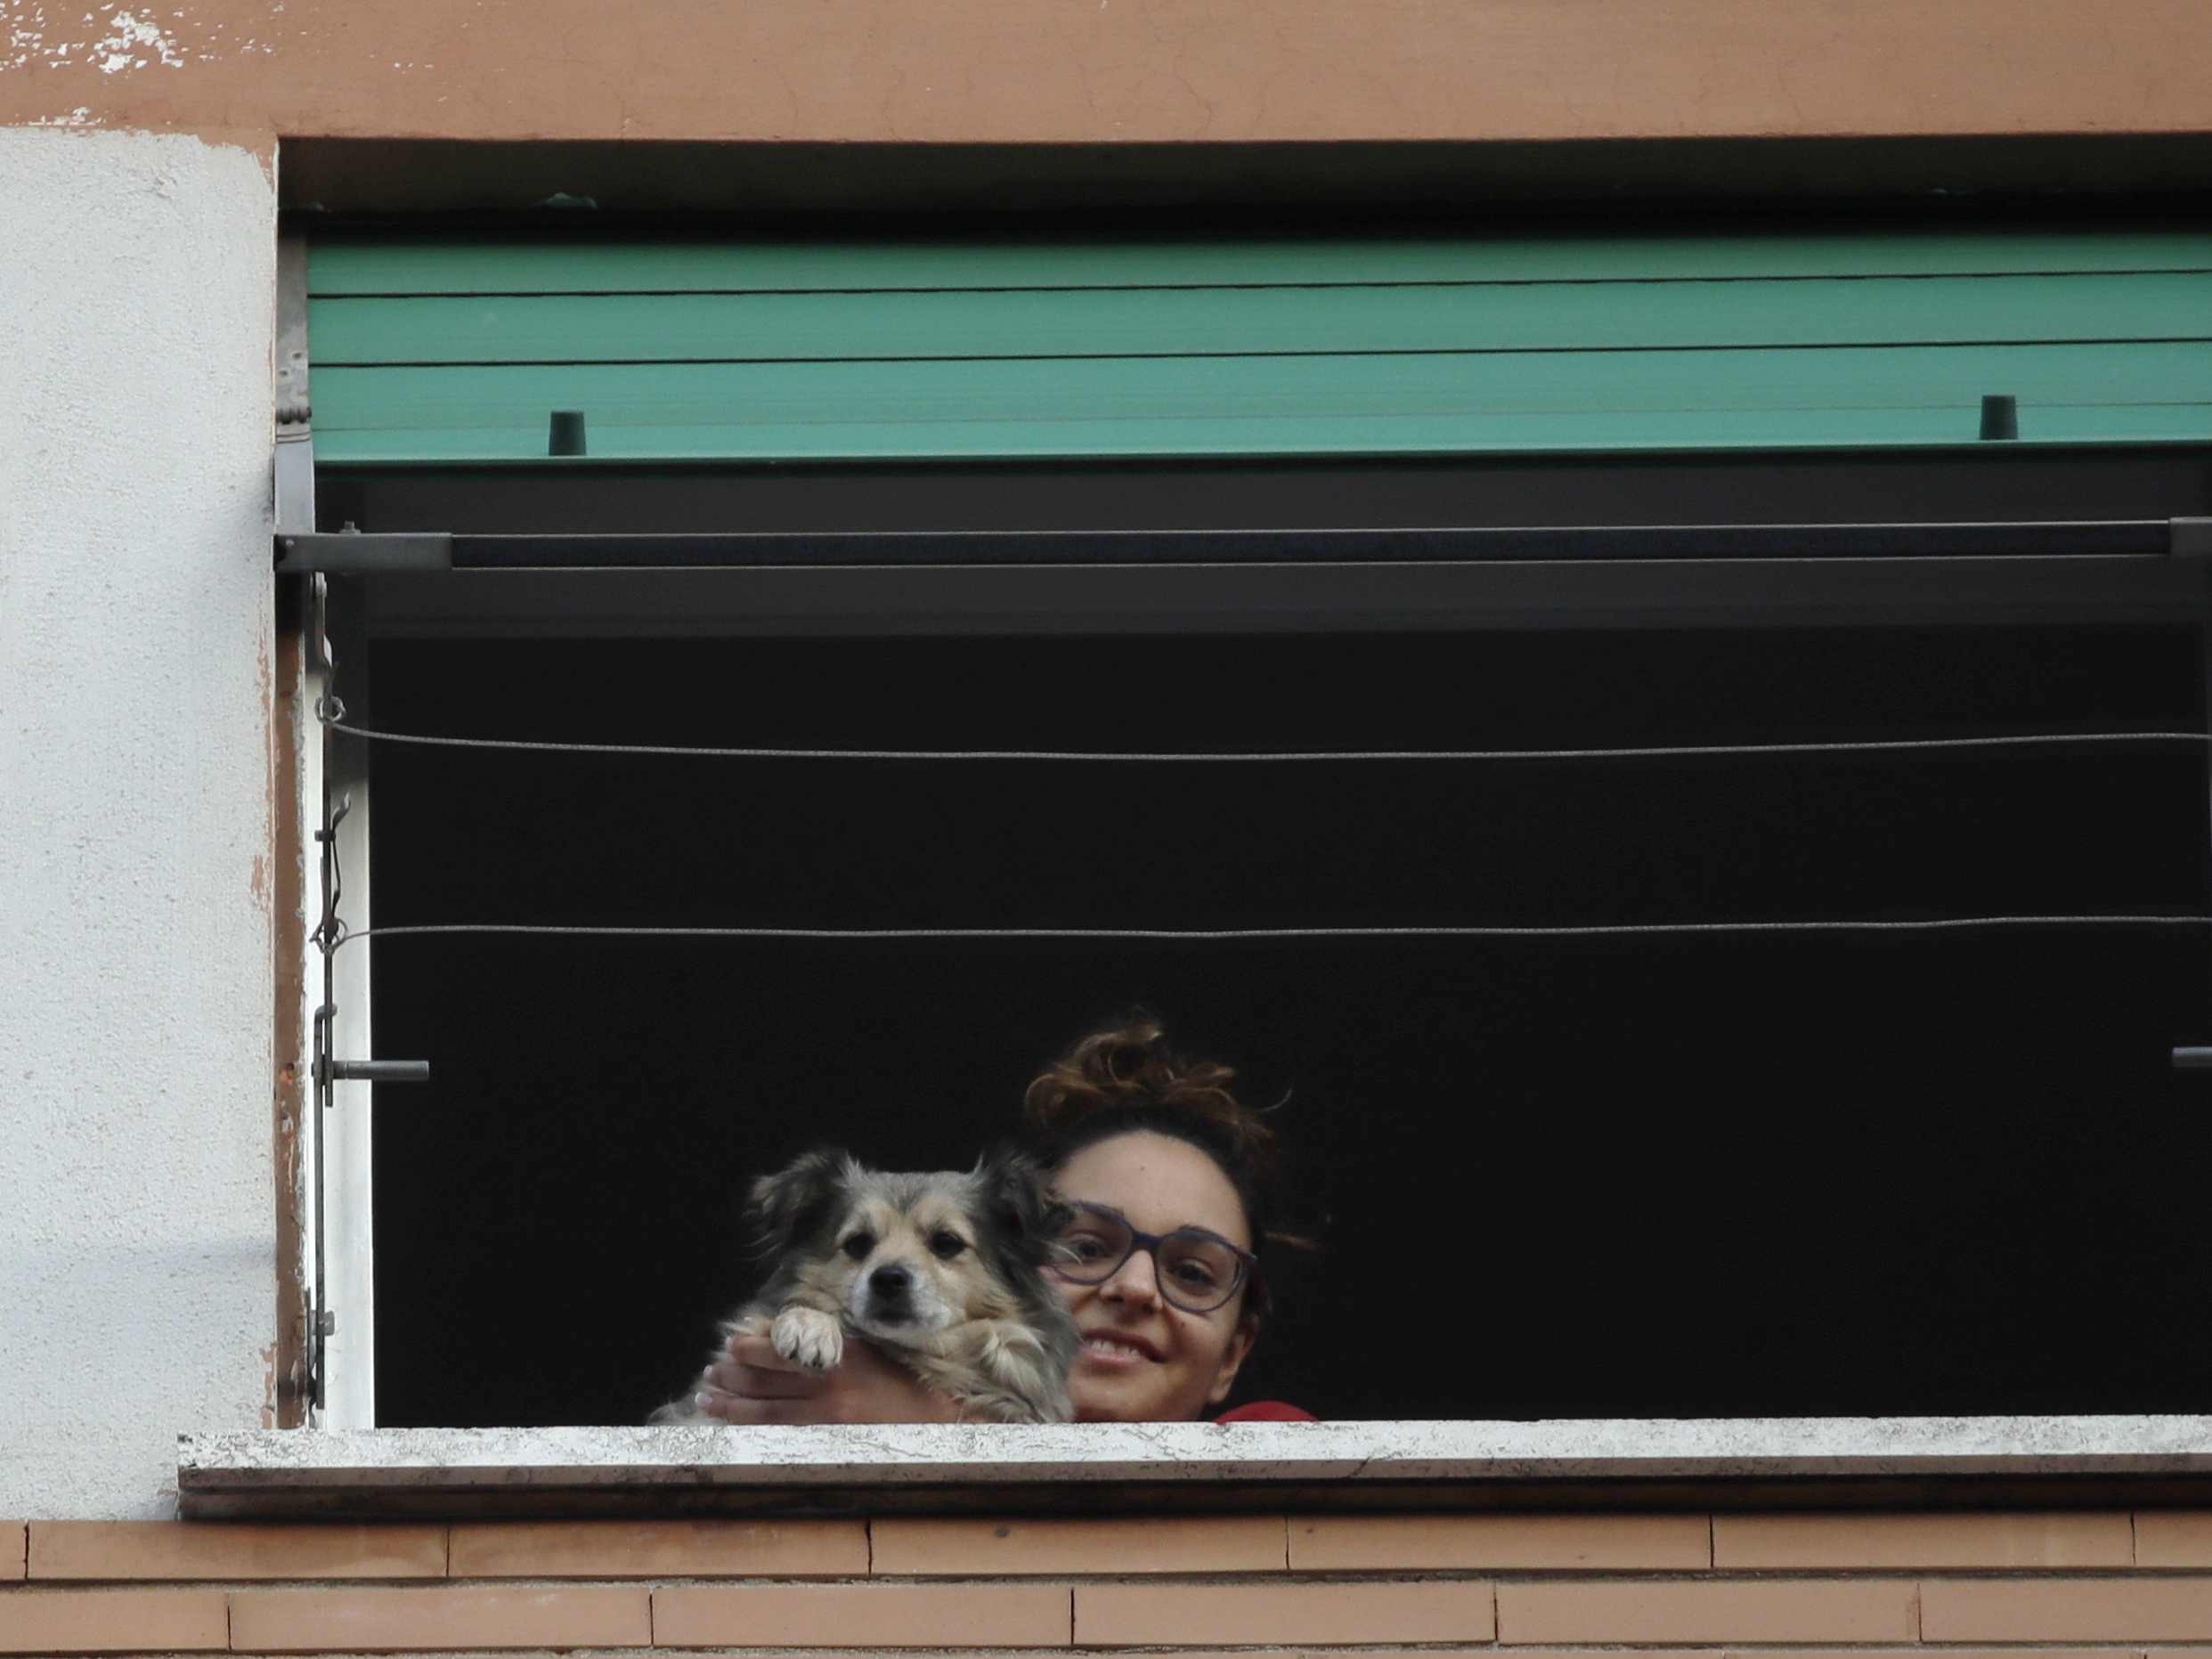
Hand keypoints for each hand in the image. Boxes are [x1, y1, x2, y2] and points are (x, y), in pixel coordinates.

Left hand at [692, 1331, 962, 1424]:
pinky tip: (736, 1426)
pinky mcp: (829, 1440)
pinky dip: (754, 1428)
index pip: (782, 1351)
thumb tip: (791, 1344)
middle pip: (766, 1381)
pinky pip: (781, 1435)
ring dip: (732, 1404)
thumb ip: (833, 1348)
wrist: (935, 1419)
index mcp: (839, 1356)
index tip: (731, 1344)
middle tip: (710, 1372)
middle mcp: (828, 1385)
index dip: (751, 1348)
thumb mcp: (870, 1352)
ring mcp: (826, 1417)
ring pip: (765, 1411)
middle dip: (732, 1376)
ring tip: (708, 1399)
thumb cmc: (904, 1382)